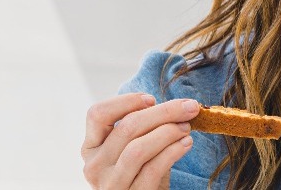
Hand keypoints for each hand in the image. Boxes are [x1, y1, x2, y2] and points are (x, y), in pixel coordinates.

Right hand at [82, 93, 200, 188]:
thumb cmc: (141, 171)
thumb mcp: (134, 147)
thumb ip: (146, 127)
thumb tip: (180, 105)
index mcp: (91, 147)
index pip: (97, 114)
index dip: (126, 101)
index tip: (152, 99)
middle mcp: (94, 166)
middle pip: (126, 128)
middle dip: (164, 112)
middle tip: (189, 108)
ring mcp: (110, 184)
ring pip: (137, 149)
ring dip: (168, 132)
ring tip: (186, 128)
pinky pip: (152, 169)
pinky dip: (173, 152)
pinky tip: (186, 144)